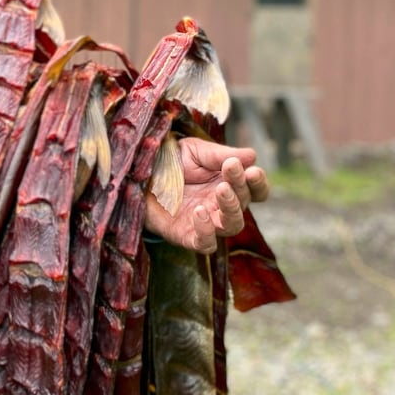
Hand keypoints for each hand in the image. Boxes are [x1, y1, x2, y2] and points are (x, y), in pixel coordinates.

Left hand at [143, 138, 269, 252]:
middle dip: (241, 187)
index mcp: (228, 184)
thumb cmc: (169, 162)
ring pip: (231, 226)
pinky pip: (206, 243)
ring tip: (220, 189)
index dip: (258, 183)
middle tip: (230, 169)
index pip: (255, 190)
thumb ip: (220, 155)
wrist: (137, 174)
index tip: (252, 170)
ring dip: (231, 208)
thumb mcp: (194, 151)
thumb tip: (252, 155)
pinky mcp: (186, 236)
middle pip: (244, 205)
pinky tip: (199, 211)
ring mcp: (206, 223)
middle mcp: (220, 206)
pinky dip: (207, 231)